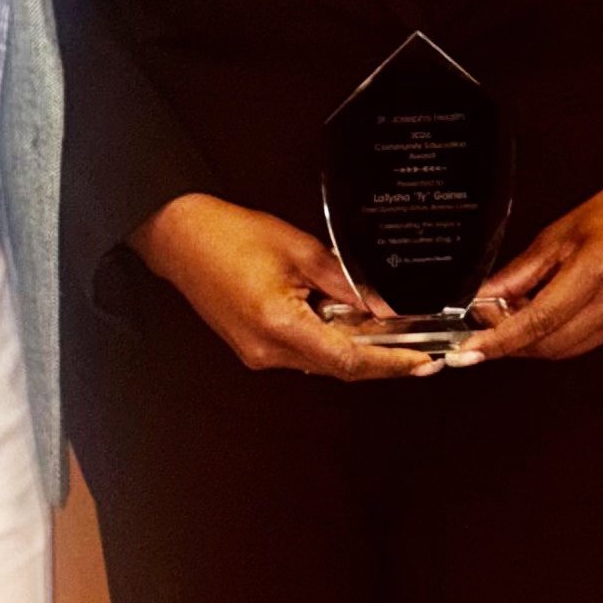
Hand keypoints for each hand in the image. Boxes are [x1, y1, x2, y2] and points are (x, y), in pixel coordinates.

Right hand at [132, 193, 440, 378]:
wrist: (179, 237)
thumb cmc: (229, 236)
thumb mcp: (300, 250)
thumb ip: (345, 282)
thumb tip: (383, 305)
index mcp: (280, 326)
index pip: (349, 360)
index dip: (391, 364)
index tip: (423, 363)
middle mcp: (268, 351)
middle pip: (338, 366)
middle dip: (379, 357)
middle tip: (419, 347)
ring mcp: (258, 354)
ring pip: (321, 361)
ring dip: (354, 348)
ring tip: (388, 330)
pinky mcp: (253, 347)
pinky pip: (302, 352)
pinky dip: (329, 340)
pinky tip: (347, 322)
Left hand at [456, 183, 602, 364]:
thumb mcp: (558, 235)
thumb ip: (519, 273)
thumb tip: (483, 299)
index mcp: (597, 267)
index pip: (538, 319)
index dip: (500, 340)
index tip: (470, 351)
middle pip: (550, 343)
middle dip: (512, 341)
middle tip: (488, 325)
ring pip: (565, 350)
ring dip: (534, 342)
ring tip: (519, 316)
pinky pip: (584, 344)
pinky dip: (558, 338)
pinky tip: (549, 318)